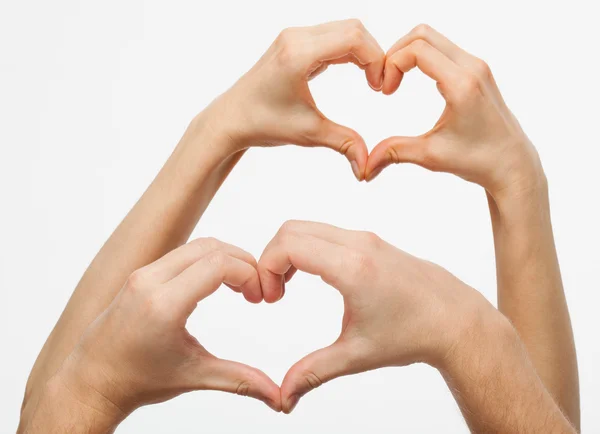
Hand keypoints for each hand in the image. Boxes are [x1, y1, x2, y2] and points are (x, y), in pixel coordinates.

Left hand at [58, 238, 281, 416]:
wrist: (92, 381)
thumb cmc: (137, 380)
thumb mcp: (195, 376)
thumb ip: (241, 380)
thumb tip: (277, 397)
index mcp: (164, 304)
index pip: (218, 264)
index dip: (248, 273)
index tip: (258, 296)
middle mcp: (150, 281)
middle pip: (211, 247)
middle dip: (242, 262)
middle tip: (255, 289)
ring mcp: (142, 275)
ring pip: (196, 246)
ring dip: (224, 259)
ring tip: (240, 286)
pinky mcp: (140, 274)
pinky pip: (181, 253)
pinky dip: (206, 260)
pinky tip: (216, 283)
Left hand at [203, 19, 385, 180]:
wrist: (232, 118)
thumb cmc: (263, 123)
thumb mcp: (308, 133)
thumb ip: (344, 143)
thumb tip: (368, 167)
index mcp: (298, 54)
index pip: (353, 38)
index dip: (376, 59)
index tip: (379, 88)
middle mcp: (296, 37)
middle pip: (353, 28)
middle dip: (373, 54)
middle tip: (379, 85)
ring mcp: (294, 37)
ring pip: (343, 29)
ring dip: (362, 52)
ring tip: (370, 81)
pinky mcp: (294, 43)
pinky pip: (331, 36)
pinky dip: (348, 51)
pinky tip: (356, 72)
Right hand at [257, 220, 495, 412]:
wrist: (455, 320)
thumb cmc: (413, 334)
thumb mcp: (357, 355)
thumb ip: (313, 372)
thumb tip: (283, 396)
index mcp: (352, 268)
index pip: (289, 244)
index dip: (266, 268)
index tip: (268, 298)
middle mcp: (358, 244)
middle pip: (291, 229)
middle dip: (270, 258)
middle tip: (272, 293)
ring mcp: (365, 239)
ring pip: (308, 228)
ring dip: (288, 252)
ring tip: (287, 287)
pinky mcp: (370, 241)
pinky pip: (325, 232)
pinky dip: (306, 248)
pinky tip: (311, 277)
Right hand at [366, 24, 543, 196]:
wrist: (512, 164)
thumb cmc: (478, 160)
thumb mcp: (431, 156)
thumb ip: (395, 152)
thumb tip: (365, 165)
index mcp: (462, 84)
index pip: (417, 50)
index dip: (391, 64)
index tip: (385, 92)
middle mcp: (472, 67)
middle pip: (423, 34)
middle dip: (395, 53)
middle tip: (386, 82)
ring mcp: (477, 66)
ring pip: (433, 38)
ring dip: (408, 53)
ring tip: (396, 82)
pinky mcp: (477, 70)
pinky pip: (443, 49)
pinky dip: (421, 57)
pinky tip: (413, 81)